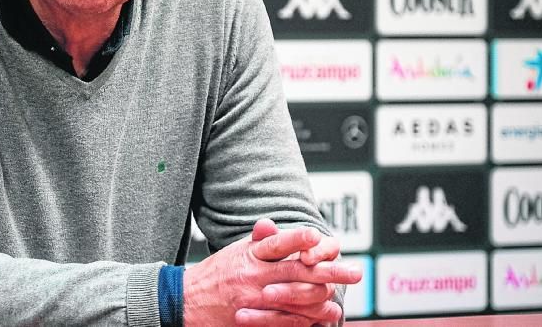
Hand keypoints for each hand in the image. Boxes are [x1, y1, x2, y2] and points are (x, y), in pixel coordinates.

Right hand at [183, 219, 360, 326]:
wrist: (186, 302)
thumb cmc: (215, 274)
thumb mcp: (234, 252)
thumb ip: (257, 241)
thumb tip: (271, 224)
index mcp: (249, 255)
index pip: (277, 244)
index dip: (297, 240)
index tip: (319, 237)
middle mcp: (253, 276)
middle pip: (296, 271)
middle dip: (329, 271)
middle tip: (355, 271)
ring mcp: (254, 300)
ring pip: (296, 297)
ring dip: (324, 296)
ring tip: (343, 294)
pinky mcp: (254, 320)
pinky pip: (287, 320)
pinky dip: (309, 317)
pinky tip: (326, 313)